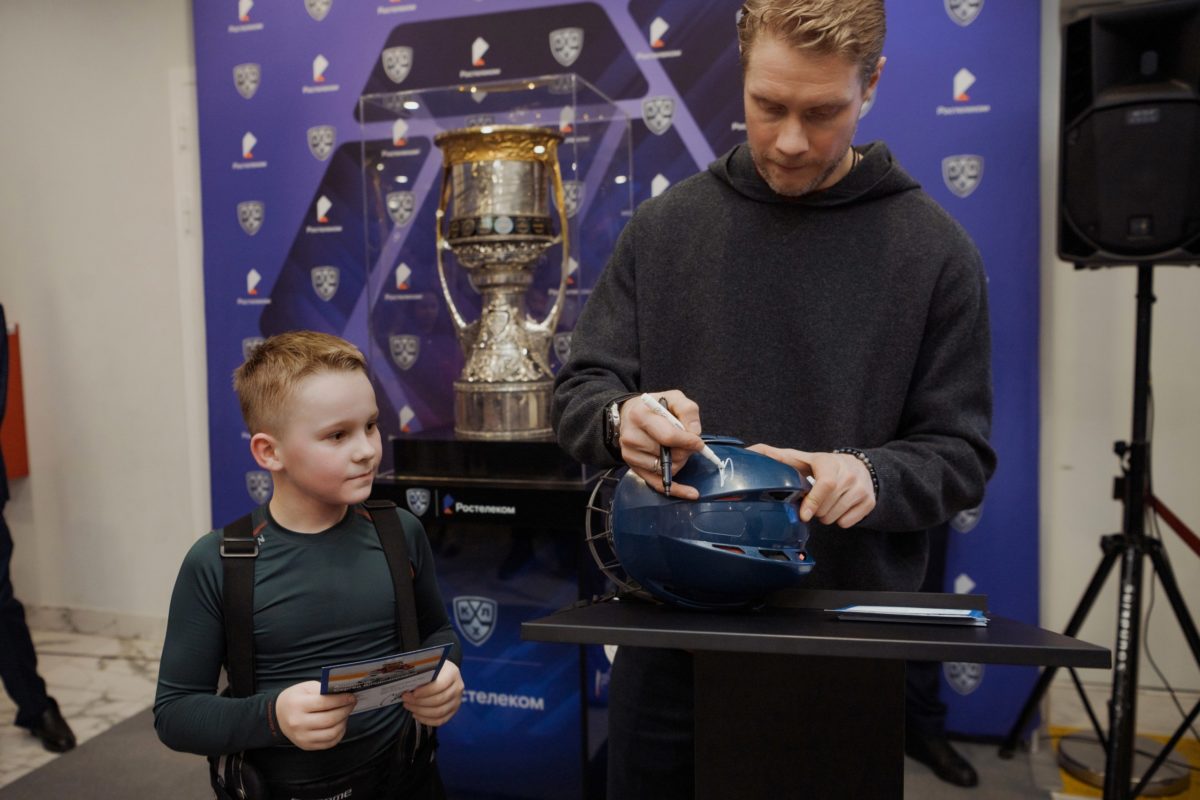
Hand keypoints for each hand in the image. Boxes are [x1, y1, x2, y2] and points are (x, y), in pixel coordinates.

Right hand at [276, 680, 355, 750]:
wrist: (278, 715)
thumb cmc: (296, 698)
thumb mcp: (306, 688)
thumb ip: (324, 690)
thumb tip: (344, 694)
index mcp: (297, 705)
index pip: (324, 703)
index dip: (342, 700)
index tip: (352, 696)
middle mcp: (298, 723)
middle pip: (329, 719)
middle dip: (345, 710)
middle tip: (352, 703)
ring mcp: (302, 737)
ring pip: (331, 733)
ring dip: (343, 722)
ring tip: (346, 713)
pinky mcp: (306, 746)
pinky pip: (329, 743)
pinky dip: (339, 733)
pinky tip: (340, 724)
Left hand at [403, 660, 462, 726]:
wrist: (445, 673)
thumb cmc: (434, 669)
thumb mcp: (430, 666)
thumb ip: (422, 674)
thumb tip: (408, 685)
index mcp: (452, 674)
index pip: (440, 685)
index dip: (426, 691)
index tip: (413, 693)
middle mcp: (457, 688)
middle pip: (439, 700)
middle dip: (419, 702)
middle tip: (406, 699)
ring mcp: (456, 701)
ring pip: (439, 712)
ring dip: (420, 711)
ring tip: (409, 706)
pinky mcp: (453, 711)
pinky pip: (440, 720)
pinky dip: (426, 720)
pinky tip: (416, 715)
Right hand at [617, 390, 705, 499]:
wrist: (628, 415)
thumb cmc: (655, 406)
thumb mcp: (673, 398)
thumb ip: (688, 410)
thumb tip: (695, 433)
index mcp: (640, 415)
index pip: (668, 436)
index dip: (688, 441)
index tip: (698, 442)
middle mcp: (631, 437)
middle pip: (668, 455)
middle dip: (685, 451)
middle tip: (688, 444)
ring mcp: (630, 454)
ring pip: (666, 469)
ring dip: (679, 462)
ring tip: (677, 449)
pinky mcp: (633, 468)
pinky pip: (657, 484)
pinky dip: (677, 489)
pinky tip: (691, 492)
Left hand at [748, 445, 875, 527]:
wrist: (861, 467)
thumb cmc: (825, 465)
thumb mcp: (804, 459)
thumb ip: (778, 457)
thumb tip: (750, 451)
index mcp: (830, 464)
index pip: (825, 485)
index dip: (814, 501)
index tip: (804, 514)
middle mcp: (849, 476)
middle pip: (826, 508)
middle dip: (815, 510)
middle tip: (813, 501)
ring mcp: (861, 490)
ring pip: (835, 518)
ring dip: (825, 516)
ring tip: (826, 502)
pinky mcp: (869, 502)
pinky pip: (848, 523)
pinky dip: (840, 520)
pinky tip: (838, 507)